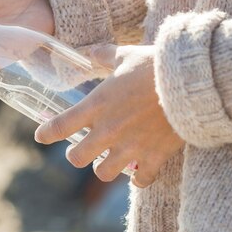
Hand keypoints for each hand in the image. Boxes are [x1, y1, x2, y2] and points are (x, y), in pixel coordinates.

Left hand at [34, 44, 183, 187]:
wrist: (190, 83)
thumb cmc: (154, 66)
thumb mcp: (125, 55)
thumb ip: (102, 55)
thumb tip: (86, 50)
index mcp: (96, 105)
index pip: (60, 126)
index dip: (46, 134)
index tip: (41, 136)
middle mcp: (108, 131)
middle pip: (76, 158)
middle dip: (76, 155)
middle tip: (82, 149)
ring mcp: (130, 148)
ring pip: (103, 173)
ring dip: (104, 168)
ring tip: (109, 161)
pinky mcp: (153, 157)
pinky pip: (140, 181)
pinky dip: (139, 178)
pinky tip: (139, 172)